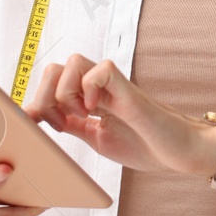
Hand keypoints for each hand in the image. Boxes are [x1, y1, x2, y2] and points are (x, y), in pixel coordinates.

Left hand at [22, 53, 215, 175]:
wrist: (178, 154)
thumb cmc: (145, 146)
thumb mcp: (96, 138)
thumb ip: (73, 125)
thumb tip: (40, 119)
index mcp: (88, 97)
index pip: (50, 82)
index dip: (36, 102)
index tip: (36, 126)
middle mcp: (97, 86)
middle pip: (55, 67)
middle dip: (45, 97)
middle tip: (62, 124)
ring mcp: (112, 85)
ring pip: (73, 62)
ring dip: (66, 93)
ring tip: (81, 117)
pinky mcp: (127, 88)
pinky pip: (100, 70)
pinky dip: (89, 90)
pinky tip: (96, 111)